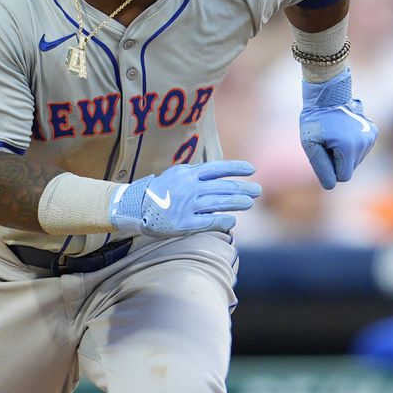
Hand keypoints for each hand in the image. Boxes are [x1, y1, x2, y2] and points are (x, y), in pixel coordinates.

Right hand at [110, 159, 261, 237]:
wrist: (136, 207)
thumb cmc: (161, 191)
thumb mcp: (177, 174)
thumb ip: (197, 173)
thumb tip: (221, 173)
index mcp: (188, 173)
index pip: (218, 168)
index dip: (236, 168)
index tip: (251, 170)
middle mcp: (189, 188)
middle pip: (223, 187)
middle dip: (242, 189)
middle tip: (257, 191)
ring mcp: (187, 206)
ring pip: (219, 204)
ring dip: (237, 203)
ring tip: (249, 203)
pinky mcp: (184, 224)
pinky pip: (208, 222)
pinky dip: (223, 221)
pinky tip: (232, 221)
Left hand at [299, 68, 377, 189]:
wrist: (327, 95)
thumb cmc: (315, 120)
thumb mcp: (310, 144)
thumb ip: (320, 167)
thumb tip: (330, 186)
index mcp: (349, 147)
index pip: (343, 176)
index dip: (331, 169)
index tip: (323, 153)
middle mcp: (364, 143)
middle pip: (350, 169)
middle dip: (337, 161)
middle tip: (327, 142)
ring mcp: (371, 137)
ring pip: (356, 160)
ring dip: (344, 153)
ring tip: (335, 135)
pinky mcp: (373, 131)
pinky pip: (361, 149)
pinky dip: (351, 145)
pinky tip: (343, 132)